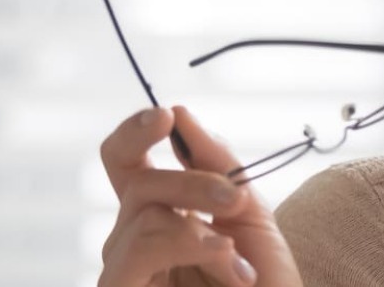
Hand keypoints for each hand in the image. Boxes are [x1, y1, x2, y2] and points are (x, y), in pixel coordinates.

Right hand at [98, 106, 302, 286]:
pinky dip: (190, 244)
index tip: (166, 116)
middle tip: (237, 198)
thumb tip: (180, 114)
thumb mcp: (249, 216)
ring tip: (236, 257)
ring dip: (202, 224)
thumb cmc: (260, 283)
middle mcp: (131, 237)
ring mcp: (123, 268)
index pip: (126, 160)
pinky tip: (227, 261)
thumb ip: (219, 166)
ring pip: (144, 211)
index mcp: (158, 213)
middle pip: (137, 179)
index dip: (136, 132)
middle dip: (193, 180)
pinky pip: (139, 246)